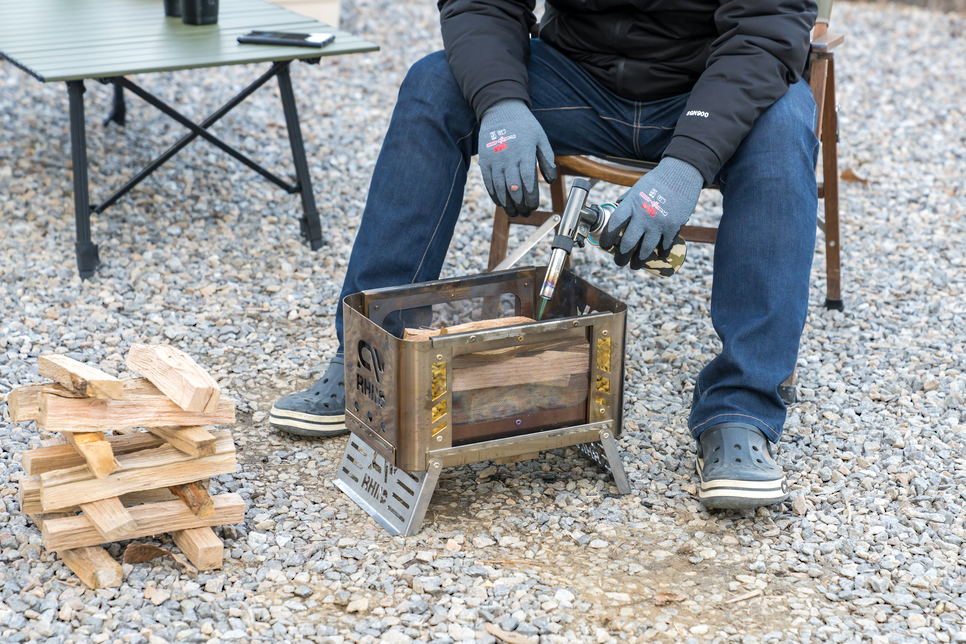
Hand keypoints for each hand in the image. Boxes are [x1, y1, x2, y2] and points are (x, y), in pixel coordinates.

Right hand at [478, 99, 556, 217]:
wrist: (500, 111)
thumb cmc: (524, 125)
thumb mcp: (541, 138)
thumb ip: (547, 159)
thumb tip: (550, 180)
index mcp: (524, 153)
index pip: (528, 182)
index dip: (531, 198)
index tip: (534, 206)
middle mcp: (509, 158)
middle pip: (514, 189)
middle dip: (521, 204)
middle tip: (526, 213)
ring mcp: (495, 161)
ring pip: (500, 189)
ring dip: (507, 204)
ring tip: (514, 212)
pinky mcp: (485, 161)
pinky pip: (488, 183)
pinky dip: (494, 195)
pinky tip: (501, 203)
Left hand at [597, 157, 702, 268]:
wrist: (682, 174)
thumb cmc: (657, 181)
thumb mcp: (636, 188)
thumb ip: (626, 200)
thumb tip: (615, 208)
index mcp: (631, 204)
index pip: (614, 225)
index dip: (607, 238)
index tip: (604, 246)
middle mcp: (643, 215)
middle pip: (628, 243)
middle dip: (621, 256)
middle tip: (619, 261)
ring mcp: (659, 222)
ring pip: (646, 249)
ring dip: (639, 260)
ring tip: (635, 265)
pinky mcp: (673, 226)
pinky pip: (665, 245)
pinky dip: (662, 252)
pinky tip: (659, 255)